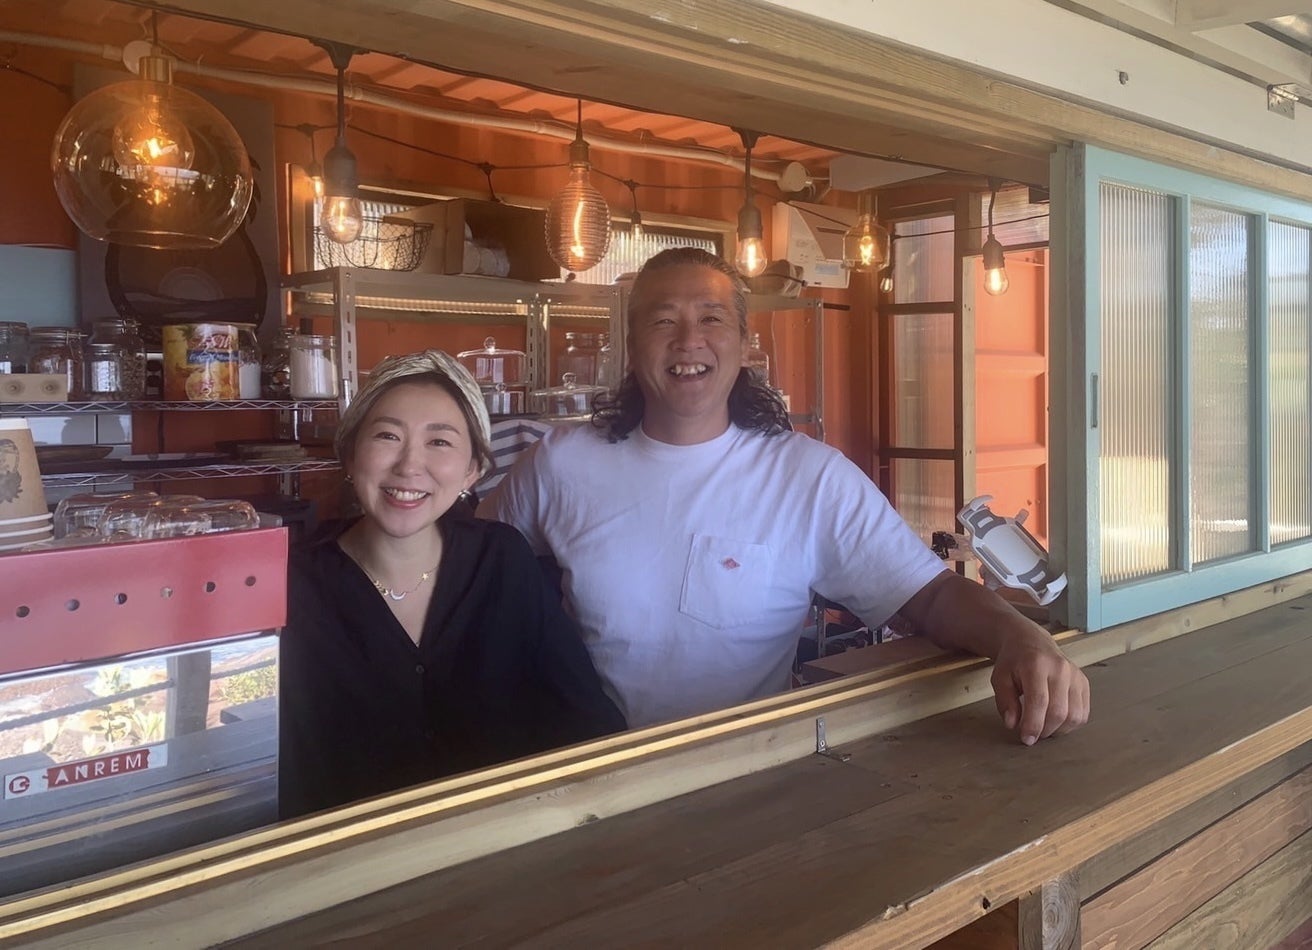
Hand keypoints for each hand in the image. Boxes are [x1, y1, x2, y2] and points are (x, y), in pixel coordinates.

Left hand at [991, 628, 1089, 744]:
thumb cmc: (1013, 661)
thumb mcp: (999, 678)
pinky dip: (1070, 724)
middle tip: (1032, 735)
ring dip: (1058, 730)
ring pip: (1074, 716)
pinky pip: (1083, 712)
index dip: (1033, 725)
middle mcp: (1060, 669)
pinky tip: (1055, 721)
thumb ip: (1005, 701)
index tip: (1026, 740)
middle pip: (1059, 712)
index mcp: (1036, 665)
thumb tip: (1012, 724)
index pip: (1039, 701)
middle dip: (1045, 730)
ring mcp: (1075, 675)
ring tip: (1043, 727)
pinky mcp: (1084, 682)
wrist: (1031, 642)